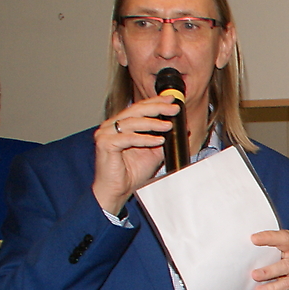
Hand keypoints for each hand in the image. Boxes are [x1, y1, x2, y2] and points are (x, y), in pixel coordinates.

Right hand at [92, 98, 177, 214]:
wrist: (118, 190)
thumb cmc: (131, 172)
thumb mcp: (153, 153)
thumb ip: (164, 139)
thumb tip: (182, 130)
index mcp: (121, 124)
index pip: (139, 108)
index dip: (156, 102)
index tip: (172, 100)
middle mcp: (111, 126)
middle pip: (136, 110)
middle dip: (157, 108)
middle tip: (173, 108)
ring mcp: (106, 133)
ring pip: (132, 122)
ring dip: (153, 123)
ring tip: (169, 126)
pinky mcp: (105, 144)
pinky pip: (128, 138)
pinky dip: (144, 138)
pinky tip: (158, 140)